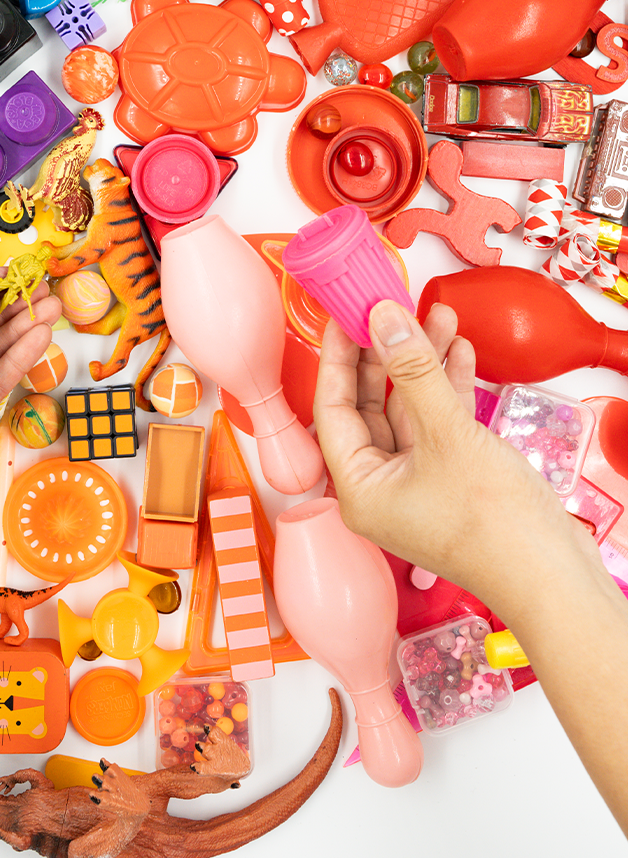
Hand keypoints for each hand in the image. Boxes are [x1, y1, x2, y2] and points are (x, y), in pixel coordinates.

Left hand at [313, 299, 583, 617]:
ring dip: (421, 365)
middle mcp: (378, 488)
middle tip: (389, 309)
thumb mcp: (447, 433)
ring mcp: (415, 484)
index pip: (331, 408)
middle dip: (385, 354)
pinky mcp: (448, 479)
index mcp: (357, 488)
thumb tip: (383, 318)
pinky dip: (445, 388)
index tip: (344, 315)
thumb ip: (413, 369)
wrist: (554, 577)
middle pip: (368, 406)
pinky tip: (456, 352)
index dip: (338, 357)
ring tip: (436, 317)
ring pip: (407, 410)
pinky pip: (436, 424)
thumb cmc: (494, 527)